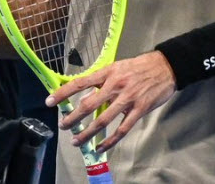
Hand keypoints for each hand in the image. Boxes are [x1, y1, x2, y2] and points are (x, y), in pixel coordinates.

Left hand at [46, 51, 176, 151]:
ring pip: (103, 120)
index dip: (63, 93)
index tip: (49, 101)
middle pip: (89, 105)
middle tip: (63, 126)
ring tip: (77, 141)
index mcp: (106, 73)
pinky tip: (100, 147)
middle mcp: (115, 86)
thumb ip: (100, 81)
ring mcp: (128, 99)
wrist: (165, 67)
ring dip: (88, 132)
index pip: (79, 83)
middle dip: (73, 117)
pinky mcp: (139, 110)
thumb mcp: (116, 67)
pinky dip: (110, 141)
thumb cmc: (137, 67)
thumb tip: (83, 96)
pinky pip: (122, 129)